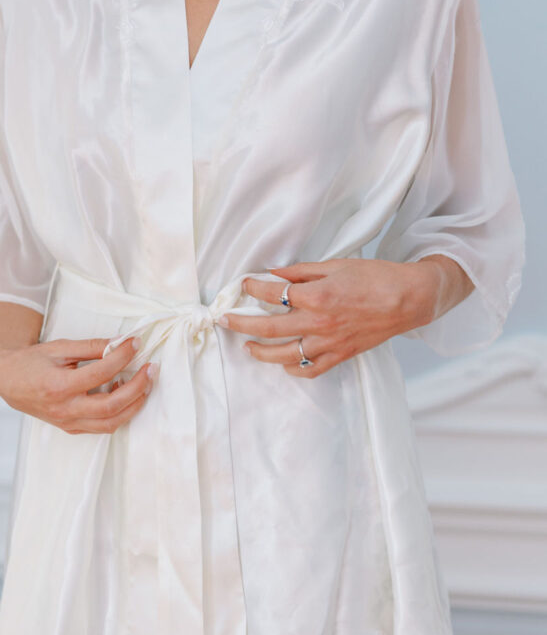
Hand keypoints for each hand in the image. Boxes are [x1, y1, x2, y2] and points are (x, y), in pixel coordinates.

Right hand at [0, 335, 157, 432]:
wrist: (8, 380)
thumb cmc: (33, 362)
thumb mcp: (60, 348)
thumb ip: (91, 347)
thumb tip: (121, 343)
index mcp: (59, 386)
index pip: (101, 373)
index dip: (123, 357)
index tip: (136, 343)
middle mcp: (65, 409)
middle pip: (112, 406)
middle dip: (138, 387)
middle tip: (152, 369)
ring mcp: (68, 422)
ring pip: (111, 423)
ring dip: (134, 404)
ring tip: (146, 384)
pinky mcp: (71, 428)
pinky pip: (102, 427)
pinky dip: (119, 413)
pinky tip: (126, 396)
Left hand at [217, 258, 442, 377]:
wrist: (409, 299)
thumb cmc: (376, 277)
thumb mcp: (337, 265)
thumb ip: (303, 272)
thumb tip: (275, 273)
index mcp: (317, 296)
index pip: (273, 294)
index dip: (253, 289)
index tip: (243, 285)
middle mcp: (319, 323)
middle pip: (268, 328)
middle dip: (241, 324)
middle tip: (225, 320)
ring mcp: (329, 343)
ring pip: (285, 355)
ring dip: (261, 352)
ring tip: (248, 346)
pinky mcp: (340, 355)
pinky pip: (310, 369)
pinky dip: (294, 368)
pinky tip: (285, 363)